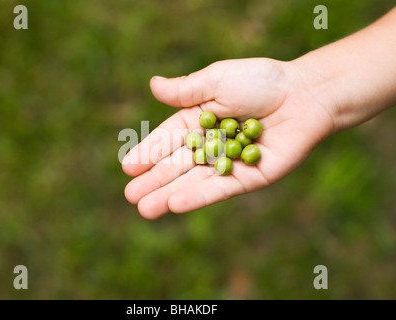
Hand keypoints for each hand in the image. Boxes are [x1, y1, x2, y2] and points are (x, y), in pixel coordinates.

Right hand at [122, 58, 333, 218]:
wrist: (305, 95)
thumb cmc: (261, 81)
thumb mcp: (217, 80)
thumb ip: (186, 90)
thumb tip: (152, 84)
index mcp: (199, 120)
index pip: (167, 140)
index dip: (148, 153)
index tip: (128, 167)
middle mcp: (210, 145)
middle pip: (177, 166)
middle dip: (154, 181)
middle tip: (131, 196)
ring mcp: (228, 164)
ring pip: (193, 182)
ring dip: (169, 195)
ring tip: (145, 209)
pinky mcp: (248, 178)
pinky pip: (219, 189)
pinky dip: (198, 197)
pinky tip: (176, 204)